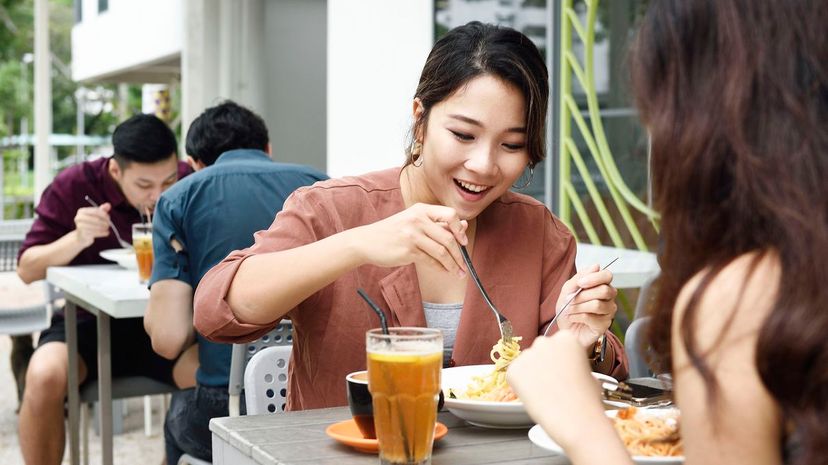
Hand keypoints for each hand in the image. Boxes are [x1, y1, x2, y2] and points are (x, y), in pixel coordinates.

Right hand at [73, 202, 112, 247]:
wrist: (81, 236)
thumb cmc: (90, 223)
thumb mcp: (96, 215)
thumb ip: (102, 209)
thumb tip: (108, 204)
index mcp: (81, 211)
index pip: (96, 211)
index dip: (104, 214)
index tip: (109, 218)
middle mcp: (78, 218)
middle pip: (96, 219)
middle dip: (105, 222)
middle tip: (109, 224)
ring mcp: (79, 226)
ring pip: (96, 226)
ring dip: (104, 227)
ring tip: (107, 228)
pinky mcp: (82, 234)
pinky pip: (95, 233)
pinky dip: (102, 233)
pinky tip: (107, 233)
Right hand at [351, 203, 468, 275]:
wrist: (367, 241)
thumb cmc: (392, 232)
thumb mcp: (414, 221)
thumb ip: (437, 223)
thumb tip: (463, 225)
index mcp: (421, 209)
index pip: (450, 215)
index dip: (460, 229)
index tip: (464, 242)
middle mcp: (418, 219)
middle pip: (448, 237)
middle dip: (459, 255)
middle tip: (464, 266)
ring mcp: (412, 234)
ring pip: (441, 251)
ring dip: (453, 265)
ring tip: (458, 273)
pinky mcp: (408, 250)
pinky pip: (431, 261)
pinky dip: (440, 268)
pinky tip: (444, 272)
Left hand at [507, 331, 606, 450]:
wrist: (574, 419)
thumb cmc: (586, 401)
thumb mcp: (590, 375)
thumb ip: (576, 365)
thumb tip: (569, 370)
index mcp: (566, 338)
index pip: (557, 345)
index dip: (559, 361)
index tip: (562, 372)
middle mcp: (544, 341)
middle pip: (540, 351)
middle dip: (543, 365)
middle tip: (551, 383)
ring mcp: (527, 355)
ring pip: (526, 364)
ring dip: (531, 375)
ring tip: (544, 393)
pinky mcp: (513, 370)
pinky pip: (514, 376)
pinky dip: (520, 386)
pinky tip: (534, 396)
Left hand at [554, 264, 617, 347]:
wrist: (565, 329)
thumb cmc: (568, 308)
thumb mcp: (568, 290)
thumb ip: (579, 278)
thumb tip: (596, 265)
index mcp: (601, 285)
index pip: (607, 275)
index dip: (594, 278)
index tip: (580, 283)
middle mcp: (609, 297)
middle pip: (604, 290)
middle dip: (582, 295)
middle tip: (569, 300)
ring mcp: (609, 312)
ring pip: (597, 305)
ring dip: (578, 307)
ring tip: (569, 310)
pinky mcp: (604, 325)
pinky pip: (591, 317)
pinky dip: (577, 316)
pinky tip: (573, 318)